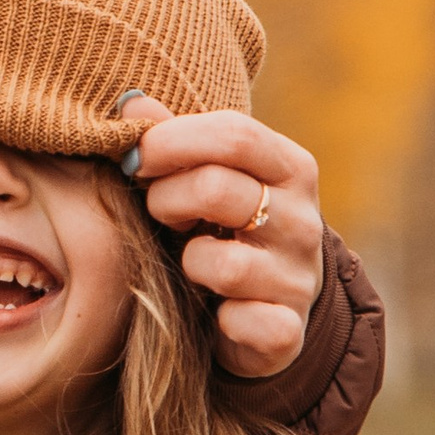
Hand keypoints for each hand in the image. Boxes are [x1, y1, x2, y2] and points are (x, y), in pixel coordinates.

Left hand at [117, 97, 322, 378]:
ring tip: (190, 262)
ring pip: (222, 264)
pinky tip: (215, 313)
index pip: (234, 134)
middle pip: (218, 189)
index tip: (136, 159)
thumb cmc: (222, 230)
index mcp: (289, 168)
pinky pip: (241, 322)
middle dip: (166, 199)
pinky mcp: (286, 331)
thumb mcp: (205, 178)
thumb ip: (172, 139)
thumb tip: (131, 103)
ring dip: (188, 263)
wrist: (269, 312)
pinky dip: (218, 319)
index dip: (171, 141)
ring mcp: (299, 277)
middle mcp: (303, 219)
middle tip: (158, 211)